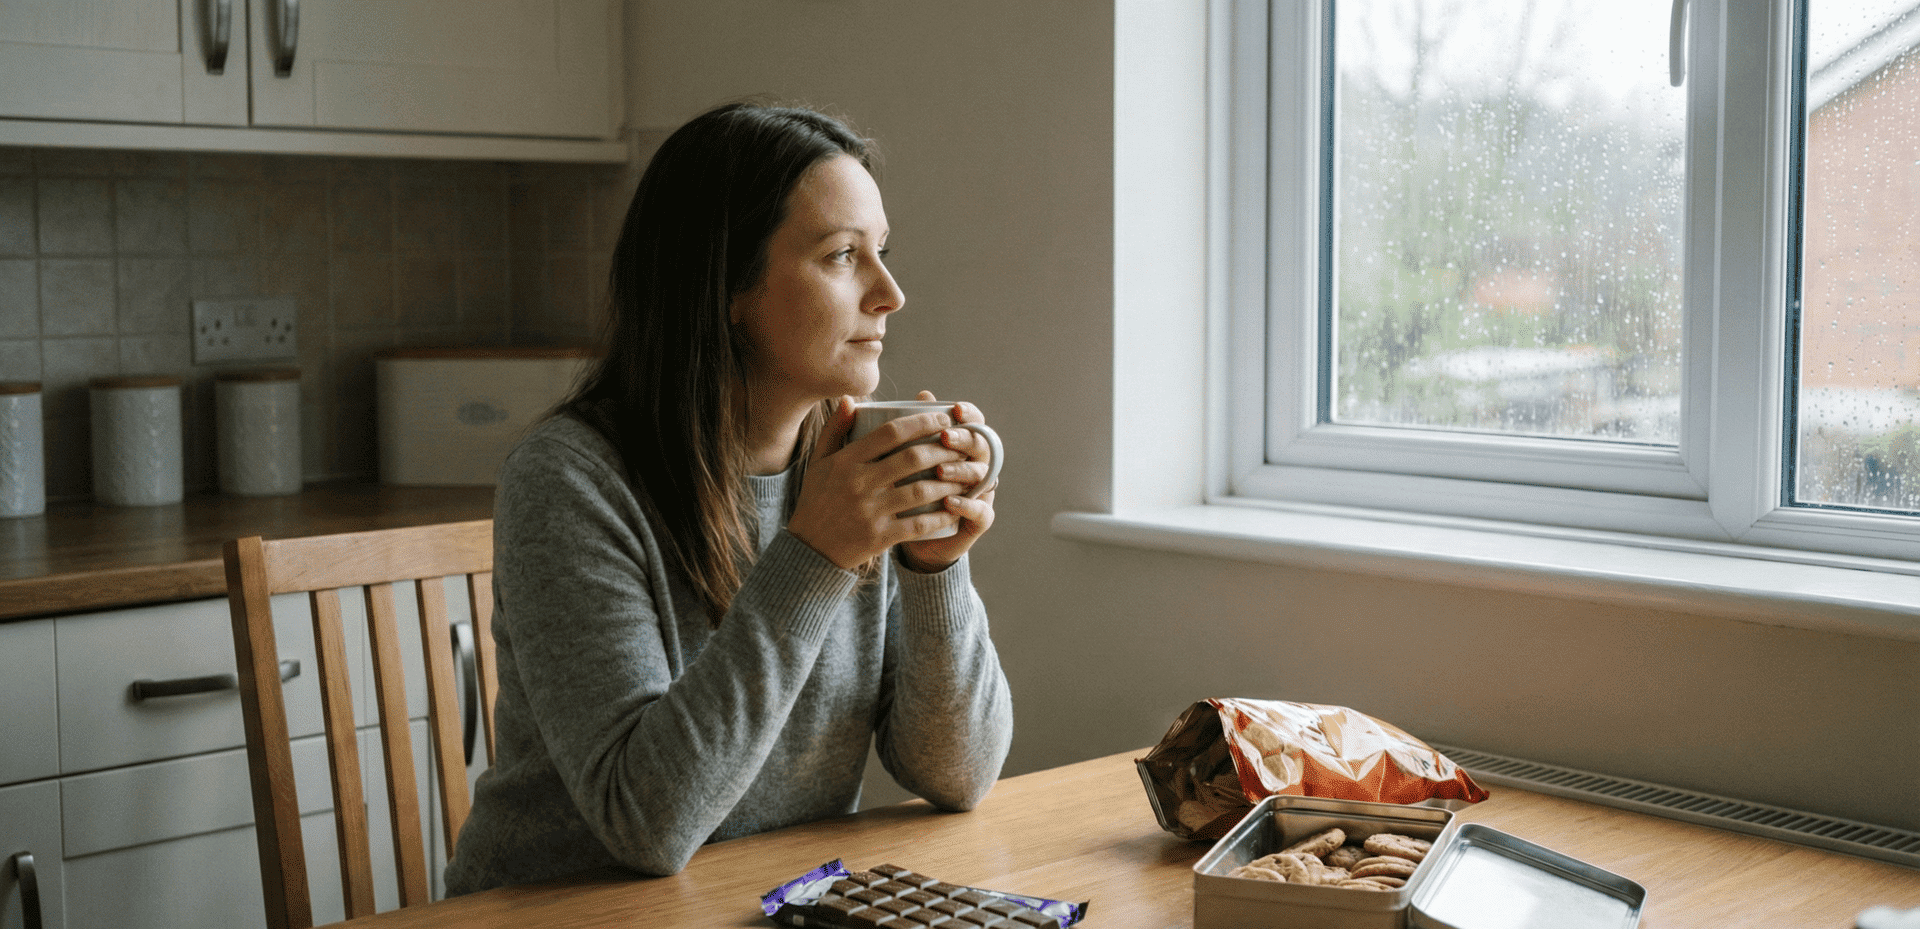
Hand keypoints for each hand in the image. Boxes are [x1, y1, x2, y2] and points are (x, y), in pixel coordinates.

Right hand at [785, 393, 988, 571]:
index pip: (890, 432)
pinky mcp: (879, 537)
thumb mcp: (819, 462)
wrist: (809, 550)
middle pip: (912, 458)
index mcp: (846, 461)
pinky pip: (918, 524)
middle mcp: (858, 484)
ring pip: (921, 491)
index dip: (922, 422)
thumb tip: (850, 398)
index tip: (944, 418)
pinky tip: (956, 506)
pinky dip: (941, 515)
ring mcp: (869, 512)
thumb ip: (835, 429)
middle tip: (962, 445)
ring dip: (949, 481)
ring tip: (966, 474)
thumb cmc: (816, 500)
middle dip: (944, 449)